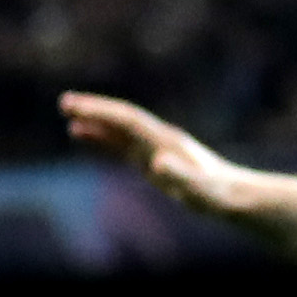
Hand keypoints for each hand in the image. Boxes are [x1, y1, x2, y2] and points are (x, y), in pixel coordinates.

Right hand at [60, 91, 253, 215]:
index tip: (76, 107)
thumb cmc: (216, 194)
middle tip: (64, 102)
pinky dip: (101, 137)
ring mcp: (154, 147)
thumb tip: (157, 162)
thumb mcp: (198, 189)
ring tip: (67, 112)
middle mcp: (159, 138)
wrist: (233, 194)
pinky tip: (83, 134)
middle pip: (122, 118)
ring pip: (119, 129)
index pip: (128, 121)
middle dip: (94, 110)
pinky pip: (120, 144)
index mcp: (165, 141)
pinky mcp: (151, 159)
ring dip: (95, 119)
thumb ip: (180, 176)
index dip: (102, 113)